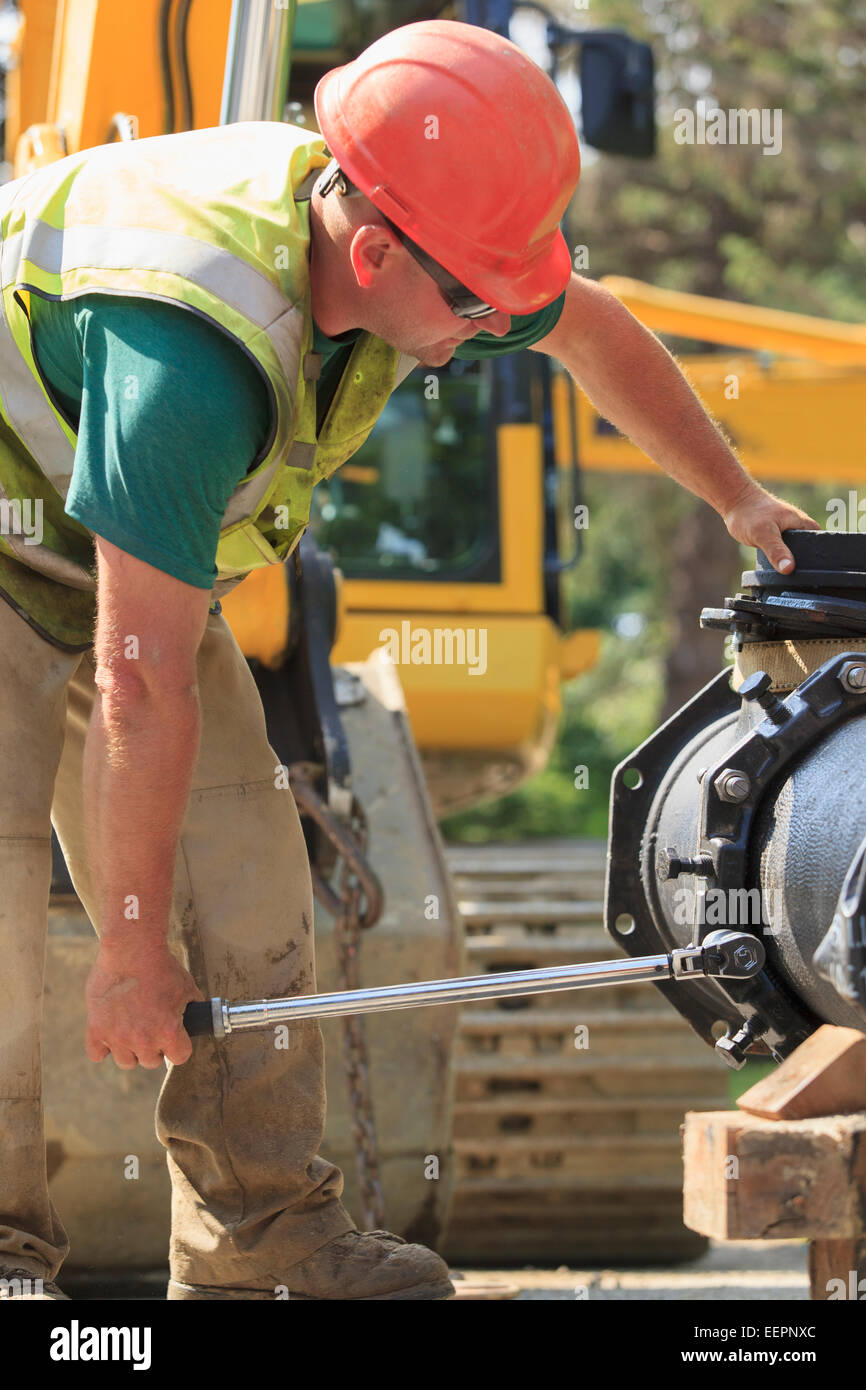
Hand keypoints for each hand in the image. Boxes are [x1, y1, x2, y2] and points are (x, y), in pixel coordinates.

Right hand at [85, 945, 203, 1069]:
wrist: (132, 949)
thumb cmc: (161, 966)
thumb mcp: (187, 986)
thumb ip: (192, 1007)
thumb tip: (200, 1016)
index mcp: (168, 1032)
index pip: (179, 1057)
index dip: (179, 1045)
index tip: (175, 1036)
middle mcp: (143, 1040)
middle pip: (151, 1061)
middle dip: (154, 1046)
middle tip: (151, 1027)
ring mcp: (118, 1037)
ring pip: (126, 1062)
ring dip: (130, 1049)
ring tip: (131, 1029)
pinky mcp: (97, 1029)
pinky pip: (97, 1054)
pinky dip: (103, 1047)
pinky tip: (110, 1032)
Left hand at [722, 482, 820, 573]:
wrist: (736, 504)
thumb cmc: (750, 514)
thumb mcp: (763, 534)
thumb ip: (776, 551)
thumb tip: (789, 568)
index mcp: (806, 525)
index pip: (823, 547)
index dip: (822, 562)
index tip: (818, 576)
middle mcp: (802, 530)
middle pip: (811, 554)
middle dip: (807, 567)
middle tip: (802, 580)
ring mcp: (792, 535)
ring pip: (798, 556)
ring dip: (794, 565)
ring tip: (791, 578)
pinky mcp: (781, 540)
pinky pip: (787, 555)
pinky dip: (785, 562)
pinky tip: (781, 570)